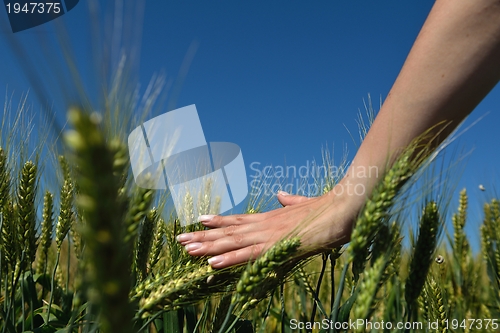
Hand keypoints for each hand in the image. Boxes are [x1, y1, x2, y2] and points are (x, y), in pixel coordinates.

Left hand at [176, 190, 355, 268]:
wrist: (343, 206)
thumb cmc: (327, 209)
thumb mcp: (304, 205)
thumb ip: (291, 201)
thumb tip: (281, 194)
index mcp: (270, 218)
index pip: (238, 220)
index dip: (218, 222)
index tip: (199, 221)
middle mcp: (264, 224)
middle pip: (228, 231)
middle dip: (203, 236)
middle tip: (179, 239)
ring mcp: (269, 234)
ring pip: (232, 242)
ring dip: (208, 247)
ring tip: (186, 249)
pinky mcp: (278, 246)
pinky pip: (249, 255)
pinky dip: (229, 259)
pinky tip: (212, 263)